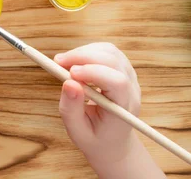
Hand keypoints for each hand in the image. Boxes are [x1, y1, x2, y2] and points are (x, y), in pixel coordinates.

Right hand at [55, 43, 140, 168]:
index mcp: (125, 109)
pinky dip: (89, 51)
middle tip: (58, 61)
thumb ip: (71, 109)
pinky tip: (75, 62)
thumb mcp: (78, 132)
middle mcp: (133, 89)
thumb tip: (68, 82)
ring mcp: (131, 76)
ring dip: (85, 52)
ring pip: (110, 51)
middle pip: (113, 61)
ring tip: (63, 62)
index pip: (117, 82)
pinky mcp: (123, 69)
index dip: (94, 72)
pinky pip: (108, 51)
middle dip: (83, 56)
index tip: (70, 72)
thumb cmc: (95, 138)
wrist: (112, 141)